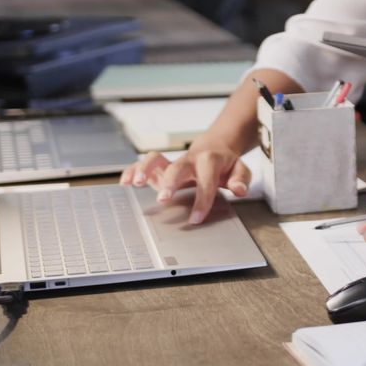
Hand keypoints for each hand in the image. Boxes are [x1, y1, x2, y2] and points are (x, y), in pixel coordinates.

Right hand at [119, 142, 251, 223]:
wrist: (214, 147)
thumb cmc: (226, 164)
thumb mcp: (240, 170)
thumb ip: (240, 180)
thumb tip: (240, 190)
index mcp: (210, 161)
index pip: (206, 181)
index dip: (202, 200)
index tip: (196, 218)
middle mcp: (189, 160)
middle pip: (177, 168)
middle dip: (169, 183)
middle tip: (163, 200)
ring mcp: (173, 162)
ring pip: (156, 159)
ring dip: (144, 169)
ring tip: (136, 183)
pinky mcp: (161, 166)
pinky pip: (144, 164)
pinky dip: (132, 170)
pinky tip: (125, 182)